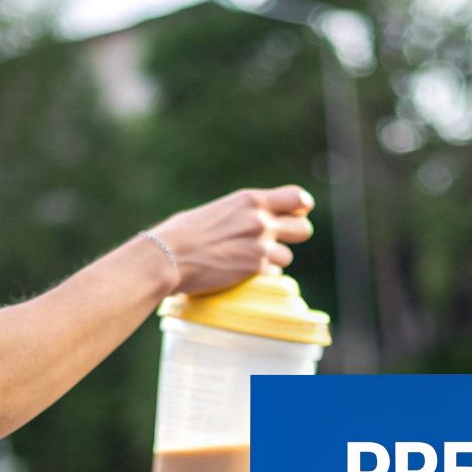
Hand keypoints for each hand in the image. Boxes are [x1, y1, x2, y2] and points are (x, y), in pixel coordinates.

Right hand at [149, 184, 315, 294]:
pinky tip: (241, 271)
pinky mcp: (255, 270)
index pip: (298, 198)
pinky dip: (261, 274)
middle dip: (294, 236)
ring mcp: (261, 247)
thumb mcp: (219, 210)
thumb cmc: (182, 233)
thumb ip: (244, 213)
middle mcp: (261, 221)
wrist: (167, 257)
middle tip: (276, 240)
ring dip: (273, 259)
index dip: (300, 207)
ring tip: (247, 258)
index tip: (295, 213)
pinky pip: (273, 273)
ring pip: (287, 256)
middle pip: (304, 229)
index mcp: (251, 200)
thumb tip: (257, 218)